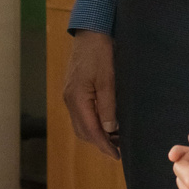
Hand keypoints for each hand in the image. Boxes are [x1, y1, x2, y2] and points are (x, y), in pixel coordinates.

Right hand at [61, 30, 120, 159]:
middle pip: (83, 131)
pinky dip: (92, 122)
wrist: (89, 32)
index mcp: (77, 99)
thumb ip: (108, 107)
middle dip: (100, 142)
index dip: (104, 145)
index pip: (90, 130)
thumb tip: (110, 129)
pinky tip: (106, 121)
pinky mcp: (73, 90)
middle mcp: (70, 100)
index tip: (117, 156)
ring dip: (96, 133)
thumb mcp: (108, 80)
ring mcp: (69, 95)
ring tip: (115, 137)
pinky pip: (81, 114)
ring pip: (81, 124)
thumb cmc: (100, 53)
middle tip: (119, 148)